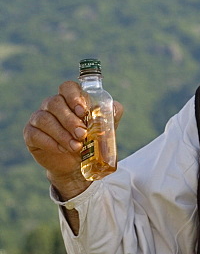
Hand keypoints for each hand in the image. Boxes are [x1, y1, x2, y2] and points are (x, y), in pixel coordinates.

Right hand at [24, 81, 123, 199]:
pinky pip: (35, 134)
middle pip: (55, 103)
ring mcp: (39, 118)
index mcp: (70, 98)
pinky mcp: (30, 134)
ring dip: (62, 134)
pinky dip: (51, 142)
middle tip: (82, 135)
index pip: (68, 87)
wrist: (75, 165)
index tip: (83, 111)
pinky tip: (62, 150)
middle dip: (70, 120)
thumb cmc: (90, 141)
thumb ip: (110, 116)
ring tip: (76, 147)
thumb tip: (115, 108)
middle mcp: (52, 105)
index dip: (74, 96)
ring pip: (45, 119)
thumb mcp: (104, 129)